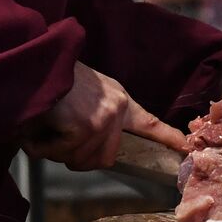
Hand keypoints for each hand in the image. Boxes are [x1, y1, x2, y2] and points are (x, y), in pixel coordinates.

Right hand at [20, 62, 186, 170]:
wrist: (38, 61)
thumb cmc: (52, 78)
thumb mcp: (84, 93)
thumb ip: (95, 119)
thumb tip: (86, 152)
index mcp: (119, 99)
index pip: (149, 123)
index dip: (166, 138)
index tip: (184, 147)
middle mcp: (116, 110)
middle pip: (104, 158)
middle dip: (75, 155)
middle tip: (54, 138)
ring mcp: (104, 119)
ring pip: (81, 159)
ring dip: (56, 150)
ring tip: (44, 127)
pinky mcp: (86, 126)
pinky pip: (64, 153)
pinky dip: (44, 147)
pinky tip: (37, 129)